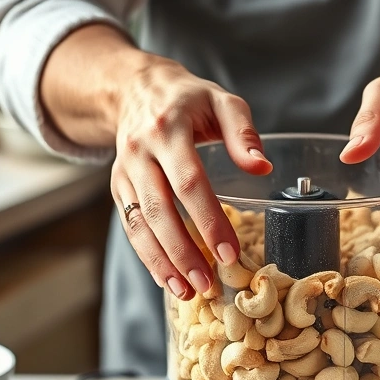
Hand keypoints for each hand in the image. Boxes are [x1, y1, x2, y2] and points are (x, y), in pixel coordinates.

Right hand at [111, 55, 271, 298]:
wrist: (134, 88)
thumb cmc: (188, 98)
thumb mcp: (221, 100)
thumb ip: (243, 132)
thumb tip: (261, 166)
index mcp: (169, 129)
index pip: (189, 182)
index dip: (208, 219)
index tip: (228, 252)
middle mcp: (140, 152)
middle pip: (159, 210)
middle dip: (183, 251)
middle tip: (208, 283)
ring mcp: (124, 172)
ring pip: (139, 224)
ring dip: (162, 262)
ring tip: (187, 292)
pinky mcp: (117, 187)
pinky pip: (130, 227)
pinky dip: (148, 256)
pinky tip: (168, 280)